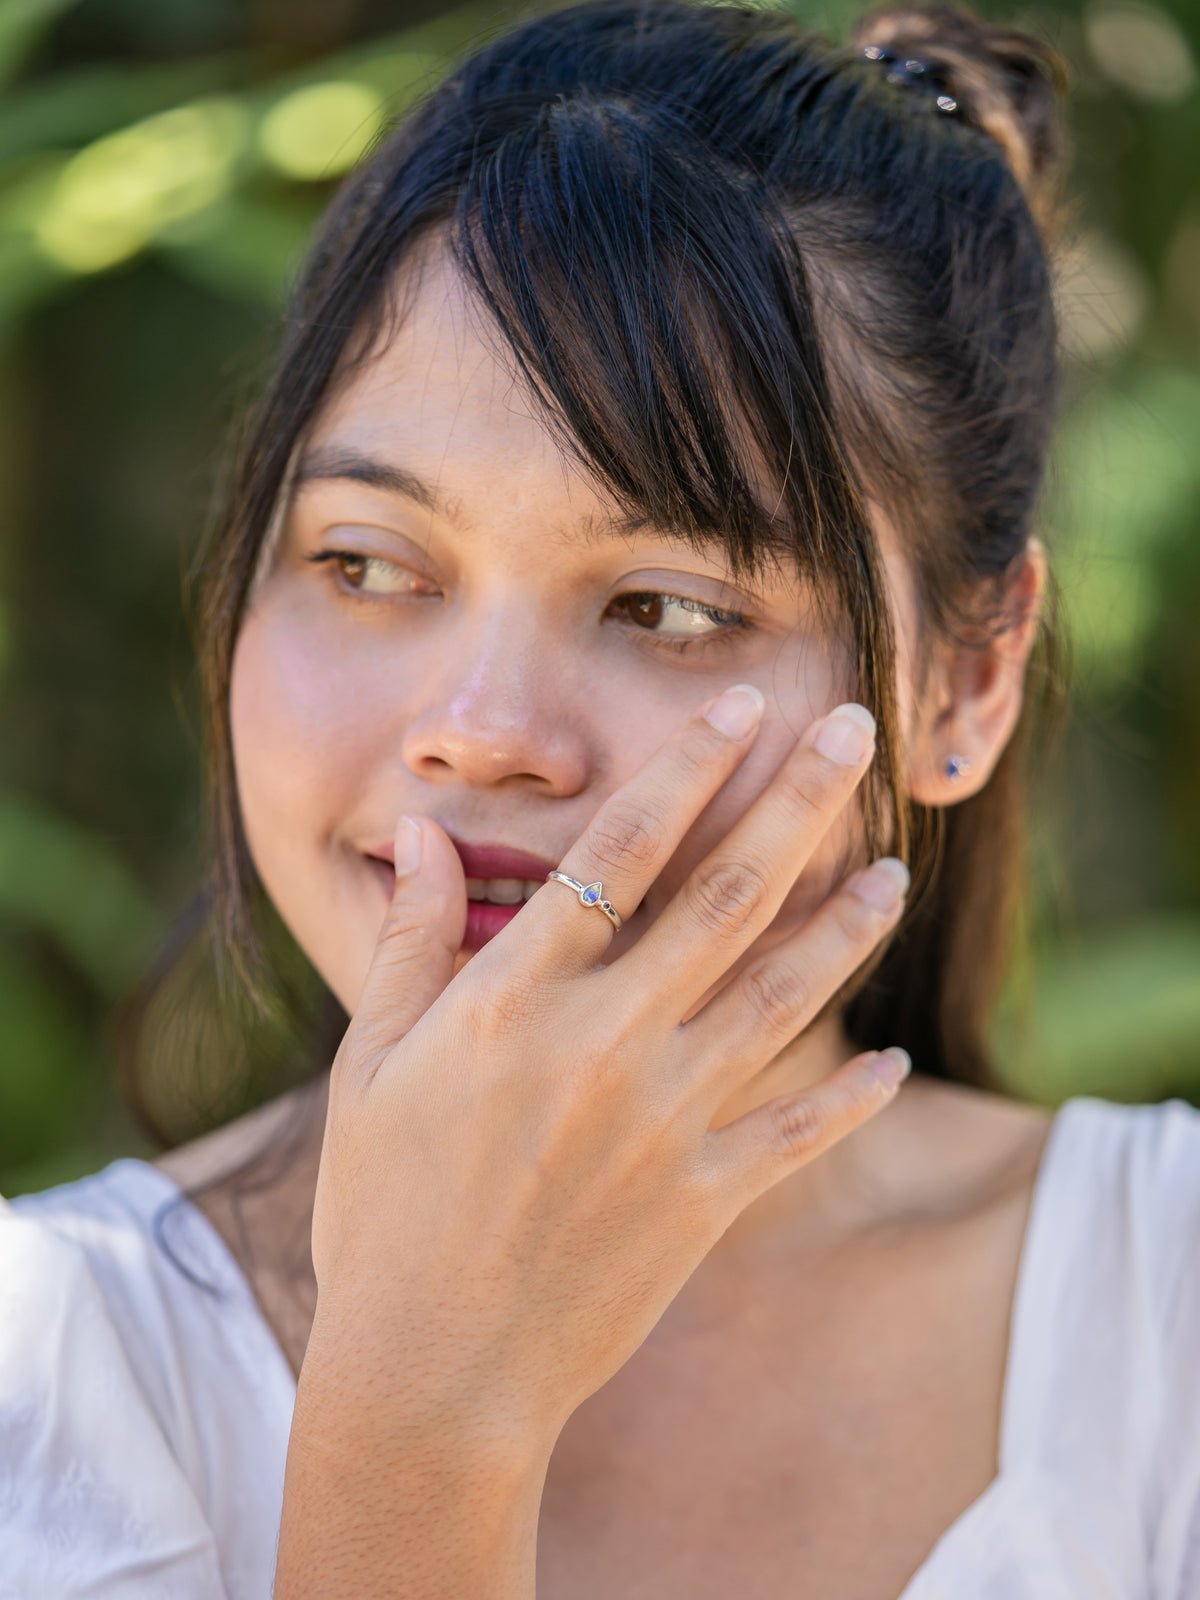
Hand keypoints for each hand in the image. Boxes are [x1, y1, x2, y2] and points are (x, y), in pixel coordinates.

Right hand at [278, 686, 909, 1596]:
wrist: (432, 1372)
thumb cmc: (382, 1210)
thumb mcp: (372, 1063)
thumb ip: (409, 940)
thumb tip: (419, 833)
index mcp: (517, 997)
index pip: (622, 849)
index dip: (689, 766)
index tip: (741, 704)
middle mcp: (607, 1041)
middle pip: (728, 897)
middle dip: (800, 803)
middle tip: (856, 731)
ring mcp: (666, 1120)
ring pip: (782, 996)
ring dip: (847, 925)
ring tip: (898, 869)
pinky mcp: (704, 1197)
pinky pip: (796, 1133)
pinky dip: (850, 1096)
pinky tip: (895, 1060)